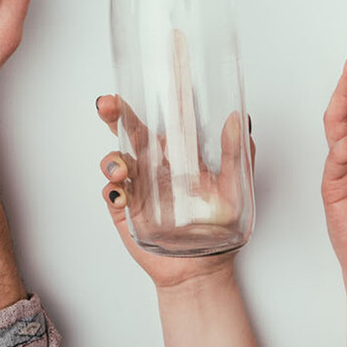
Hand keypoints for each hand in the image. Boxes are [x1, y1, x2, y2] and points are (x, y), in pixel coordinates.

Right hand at [94, 94, 253, 288]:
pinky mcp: (124, 210)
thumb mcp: (236, 188)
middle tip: (107, 105)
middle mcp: (153, 165)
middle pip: (128, 132)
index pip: (160, 118)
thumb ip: (237, 153)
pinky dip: (112, 191)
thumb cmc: (220, 229)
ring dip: (112, 159)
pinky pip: (111, 194)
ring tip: (120, 170)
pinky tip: (121, 195)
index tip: (145, 75)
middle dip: (114, 115)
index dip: (151, 97)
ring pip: (114, 161)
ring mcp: (136, 187)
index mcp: (177, 154)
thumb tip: (239, 117)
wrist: (202, 270)